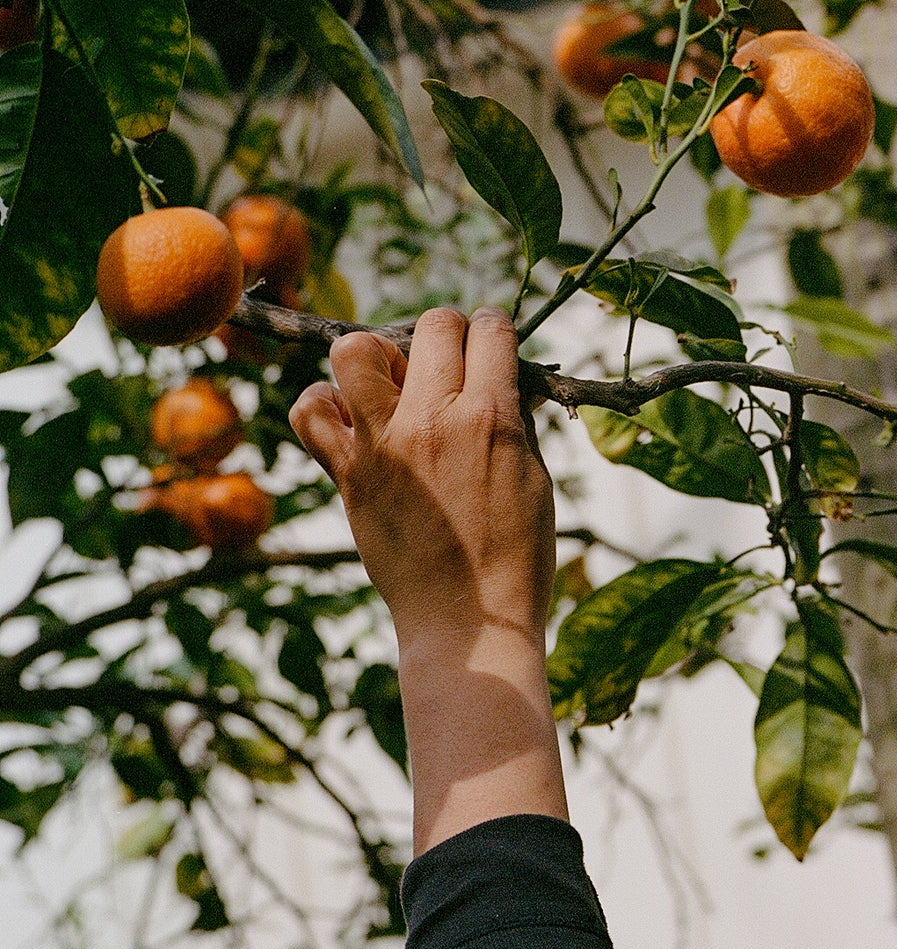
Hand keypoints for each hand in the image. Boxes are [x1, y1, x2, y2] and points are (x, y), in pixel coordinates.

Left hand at [292, 307, 554, 660]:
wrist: (467, 623)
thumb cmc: (516, 557)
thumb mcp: (536, 478)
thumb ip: (517, 420)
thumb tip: (508, 379)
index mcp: (491, 418)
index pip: (490, 330)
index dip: (494, 330)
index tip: (492, 347)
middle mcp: (433, 420)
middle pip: (431, 325)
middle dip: (447, 334)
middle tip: (449, 366)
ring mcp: (383, 445)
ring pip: (355, 349)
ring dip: (378, 356)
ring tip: (394, 387)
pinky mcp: (348, 475)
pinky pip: (309, 412)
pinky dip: (323, 404)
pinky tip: (351, 420)